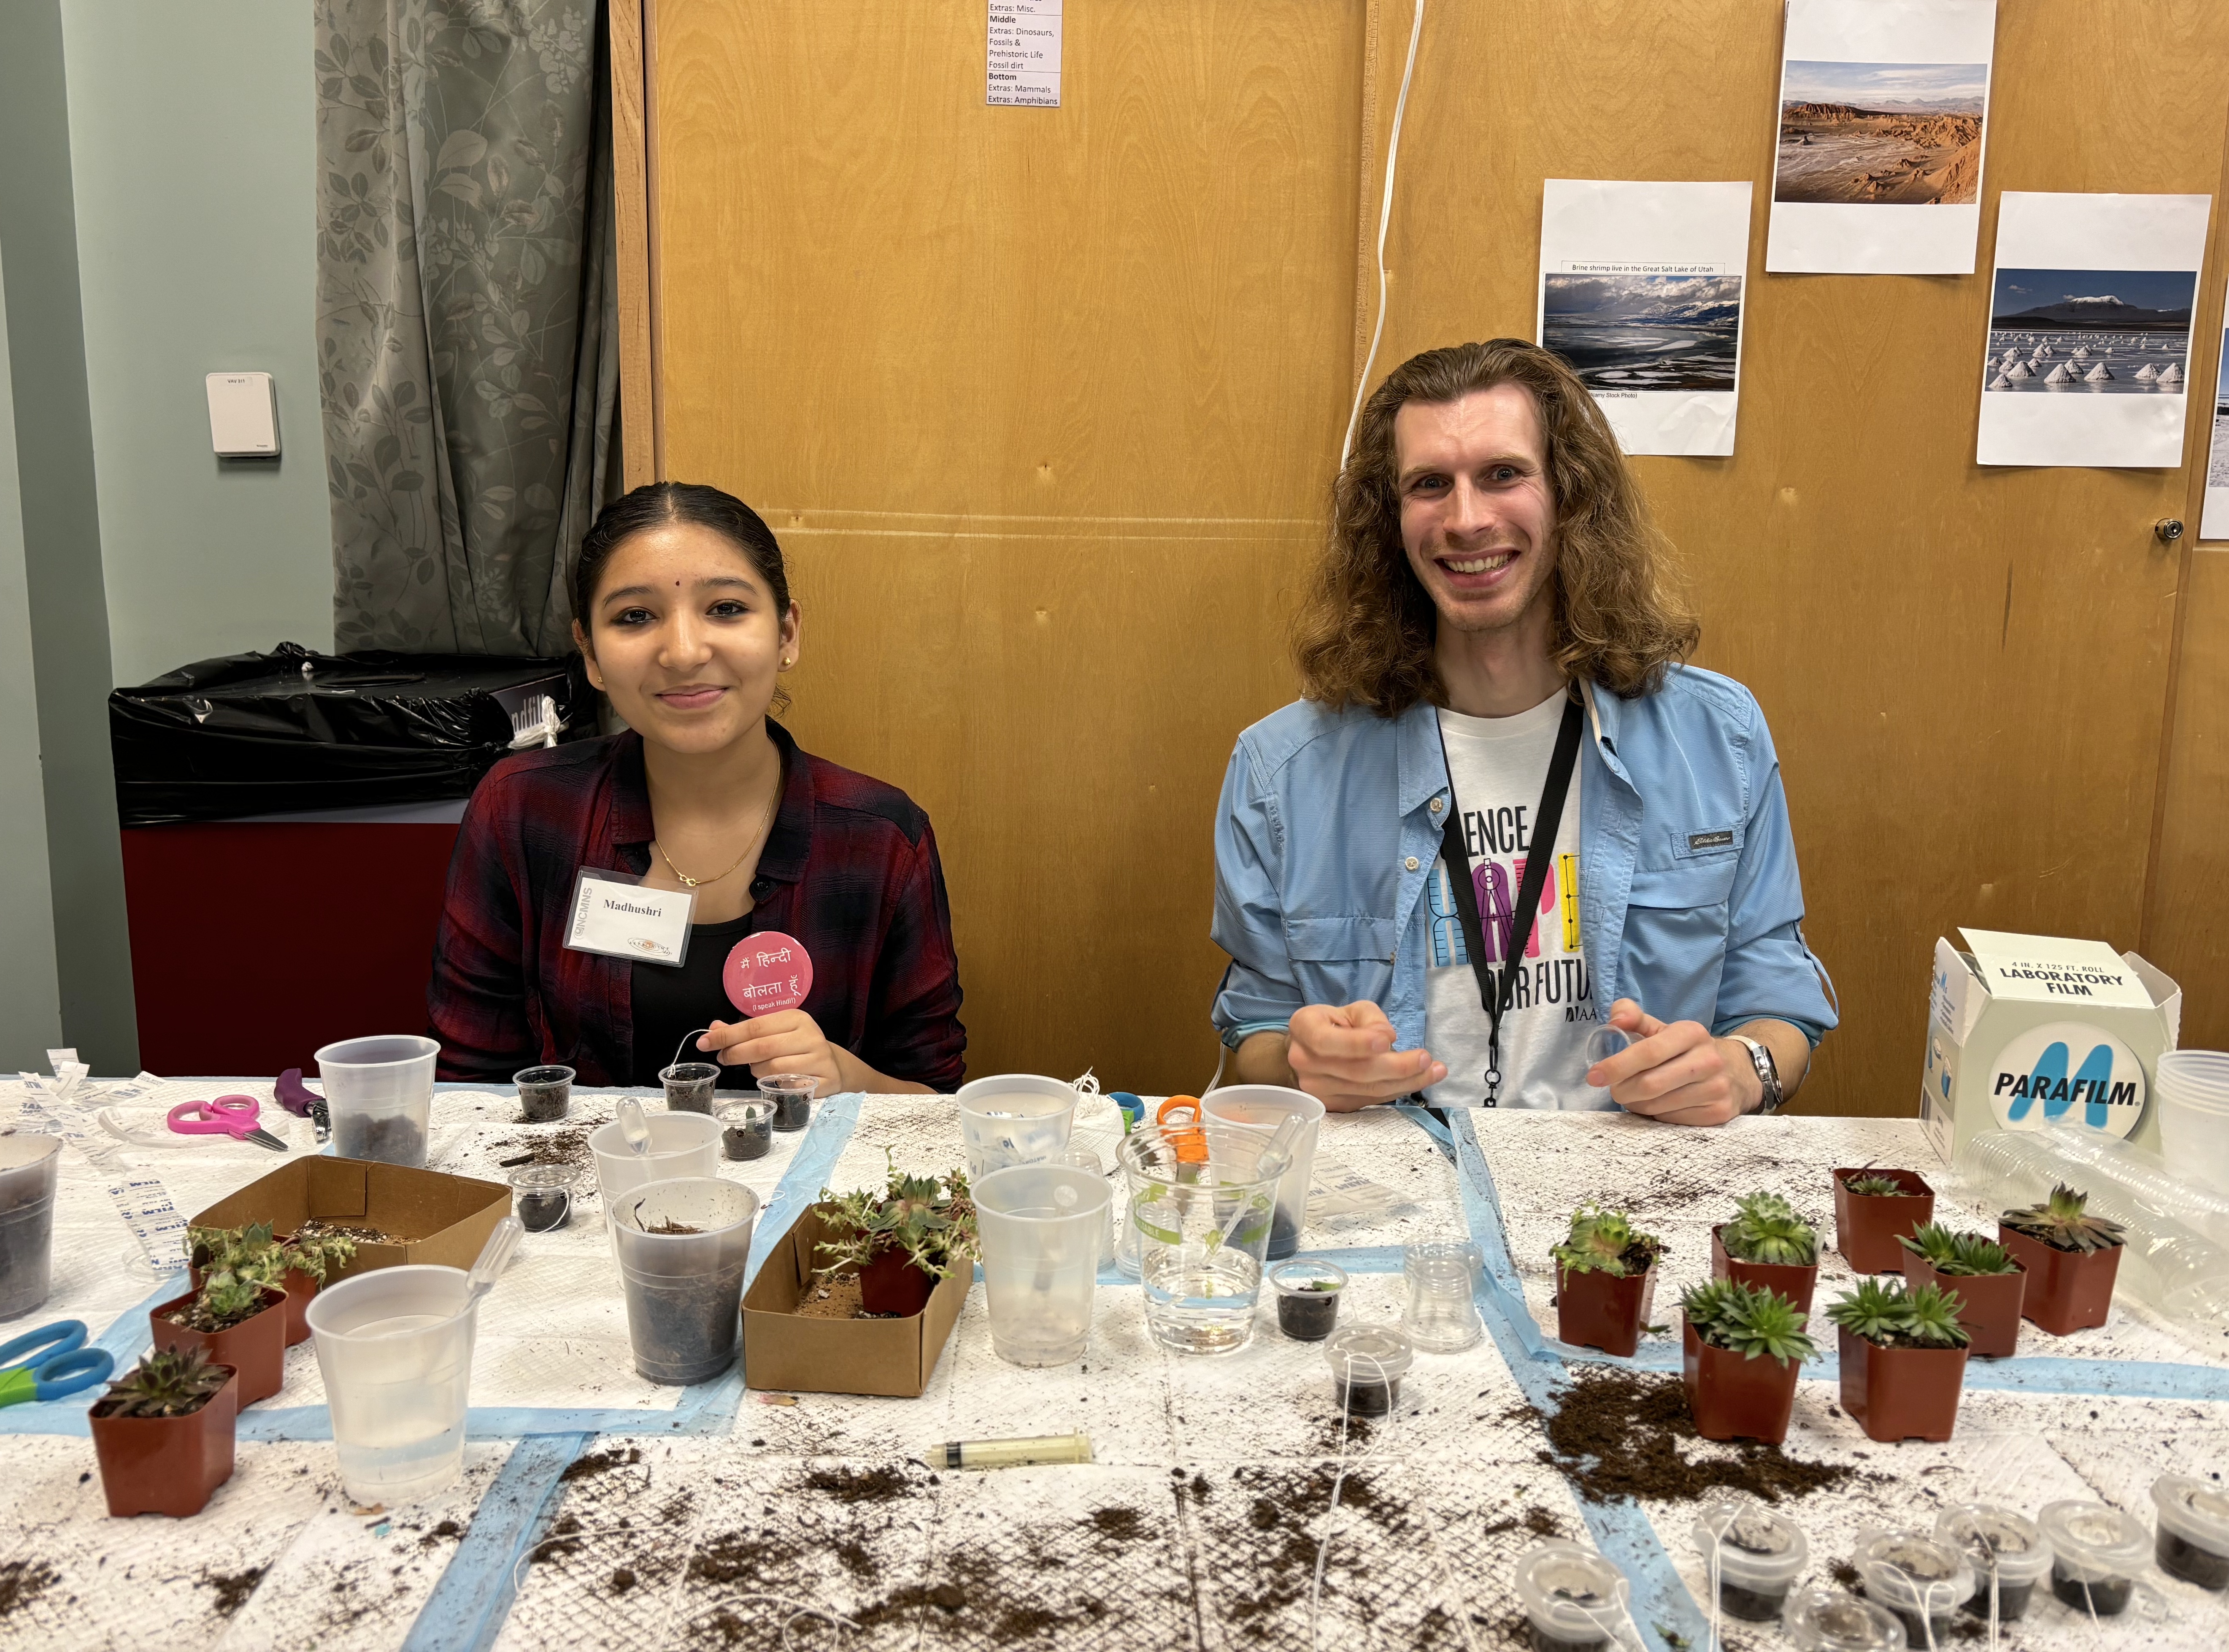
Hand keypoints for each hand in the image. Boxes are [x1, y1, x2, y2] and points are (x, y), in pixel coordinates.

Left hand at [696, 1010, 847, 1094]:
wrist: (835, 1064)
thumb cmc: (797, 1046)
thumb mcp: (774, 1032)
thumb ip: (745, 1031)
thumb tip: (714, 1028)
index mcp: (796, 1018)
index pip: (755, 1025)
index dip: (727, 1035)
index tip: (704, 1042)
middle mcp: (809, 1036)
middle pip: (762, 1047)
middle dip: (735, 1054)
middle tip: (722, 1059)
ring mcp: (819, 1059)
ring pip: (773, 1069)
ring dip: (756, 1071)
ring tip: (756, 1068)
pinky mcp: (825, 1081)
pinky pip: (789, 1087)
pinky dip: (776, 1085)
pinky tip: (775, 1081)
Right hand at [1287, 1001, 1446, 1112]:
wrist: (1307, 1054)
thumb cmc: (1333, 1025)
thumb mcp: (1350, 1010)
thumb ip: (1370, 1018)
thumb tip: (1388, 1037)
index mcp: (1304, 1029)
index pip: (1327, 1041)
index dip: (1357, 1043)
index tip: (1388, 1040)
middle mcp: (1305, 1062)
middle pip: (1354, 1071)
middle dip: (1396, 1066)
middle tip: (1426, 1059)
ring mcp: (1316, 1090)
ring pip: (1366, 1090)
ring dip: (1405, 1082)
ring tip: (1434, 1071)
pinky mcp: (1332, 1105)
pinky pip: (1369, 1100)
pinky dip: (1396, 1091)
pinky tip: (1417, 1081)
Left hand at [1584, 999, 1756, 1125]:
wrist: (1736, 1072)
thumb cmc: (1686, 1050)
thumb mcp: (1663, 1029)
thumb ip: (1634, 1018)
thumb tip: (1614, 1020)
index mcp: (1691, 1033)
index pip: (1648, 1052)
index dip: (1617, 1065)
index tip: (1594, 1076)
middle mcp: (1708, 1060)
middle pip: (1650, 1084)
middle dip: (1623, 1090)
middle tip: (1615, 1090)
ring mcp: (1716, 1088)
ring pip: (1658, 1106)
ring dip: (1637, 1105)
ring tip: (1635, 1097)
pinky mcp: (1719, 1113)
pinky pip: (1672, 1121)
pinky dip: (1656, 1116)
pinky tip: (1657, 1106)